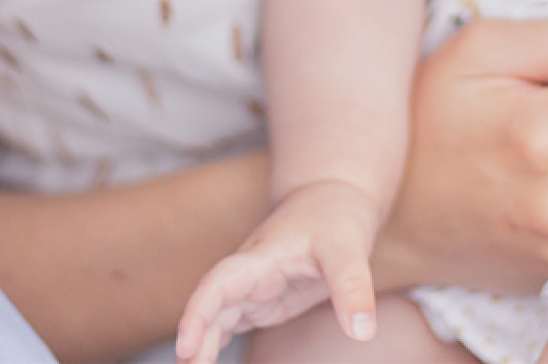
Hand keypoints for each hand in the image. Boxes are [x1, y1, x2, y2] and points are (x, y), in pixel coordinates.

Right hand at [176, 179, 381, 363]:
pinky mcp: (265, 299)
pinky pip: (232, 322)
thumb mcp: (349, 247)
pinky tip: (206, 359)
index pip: (217, 285)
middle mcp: (249, 274)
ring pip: (219, 318)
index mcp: (259, 258)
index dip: (197, 314)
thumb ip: (353, 287)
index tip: (185, 345)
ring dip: (204, 344)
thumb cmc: (337, 216)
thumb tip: (363, 333)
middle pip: (211, 307)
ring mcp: (255, 288)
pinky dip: (217, 340)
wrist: (334, 199)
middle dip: (195, 339)